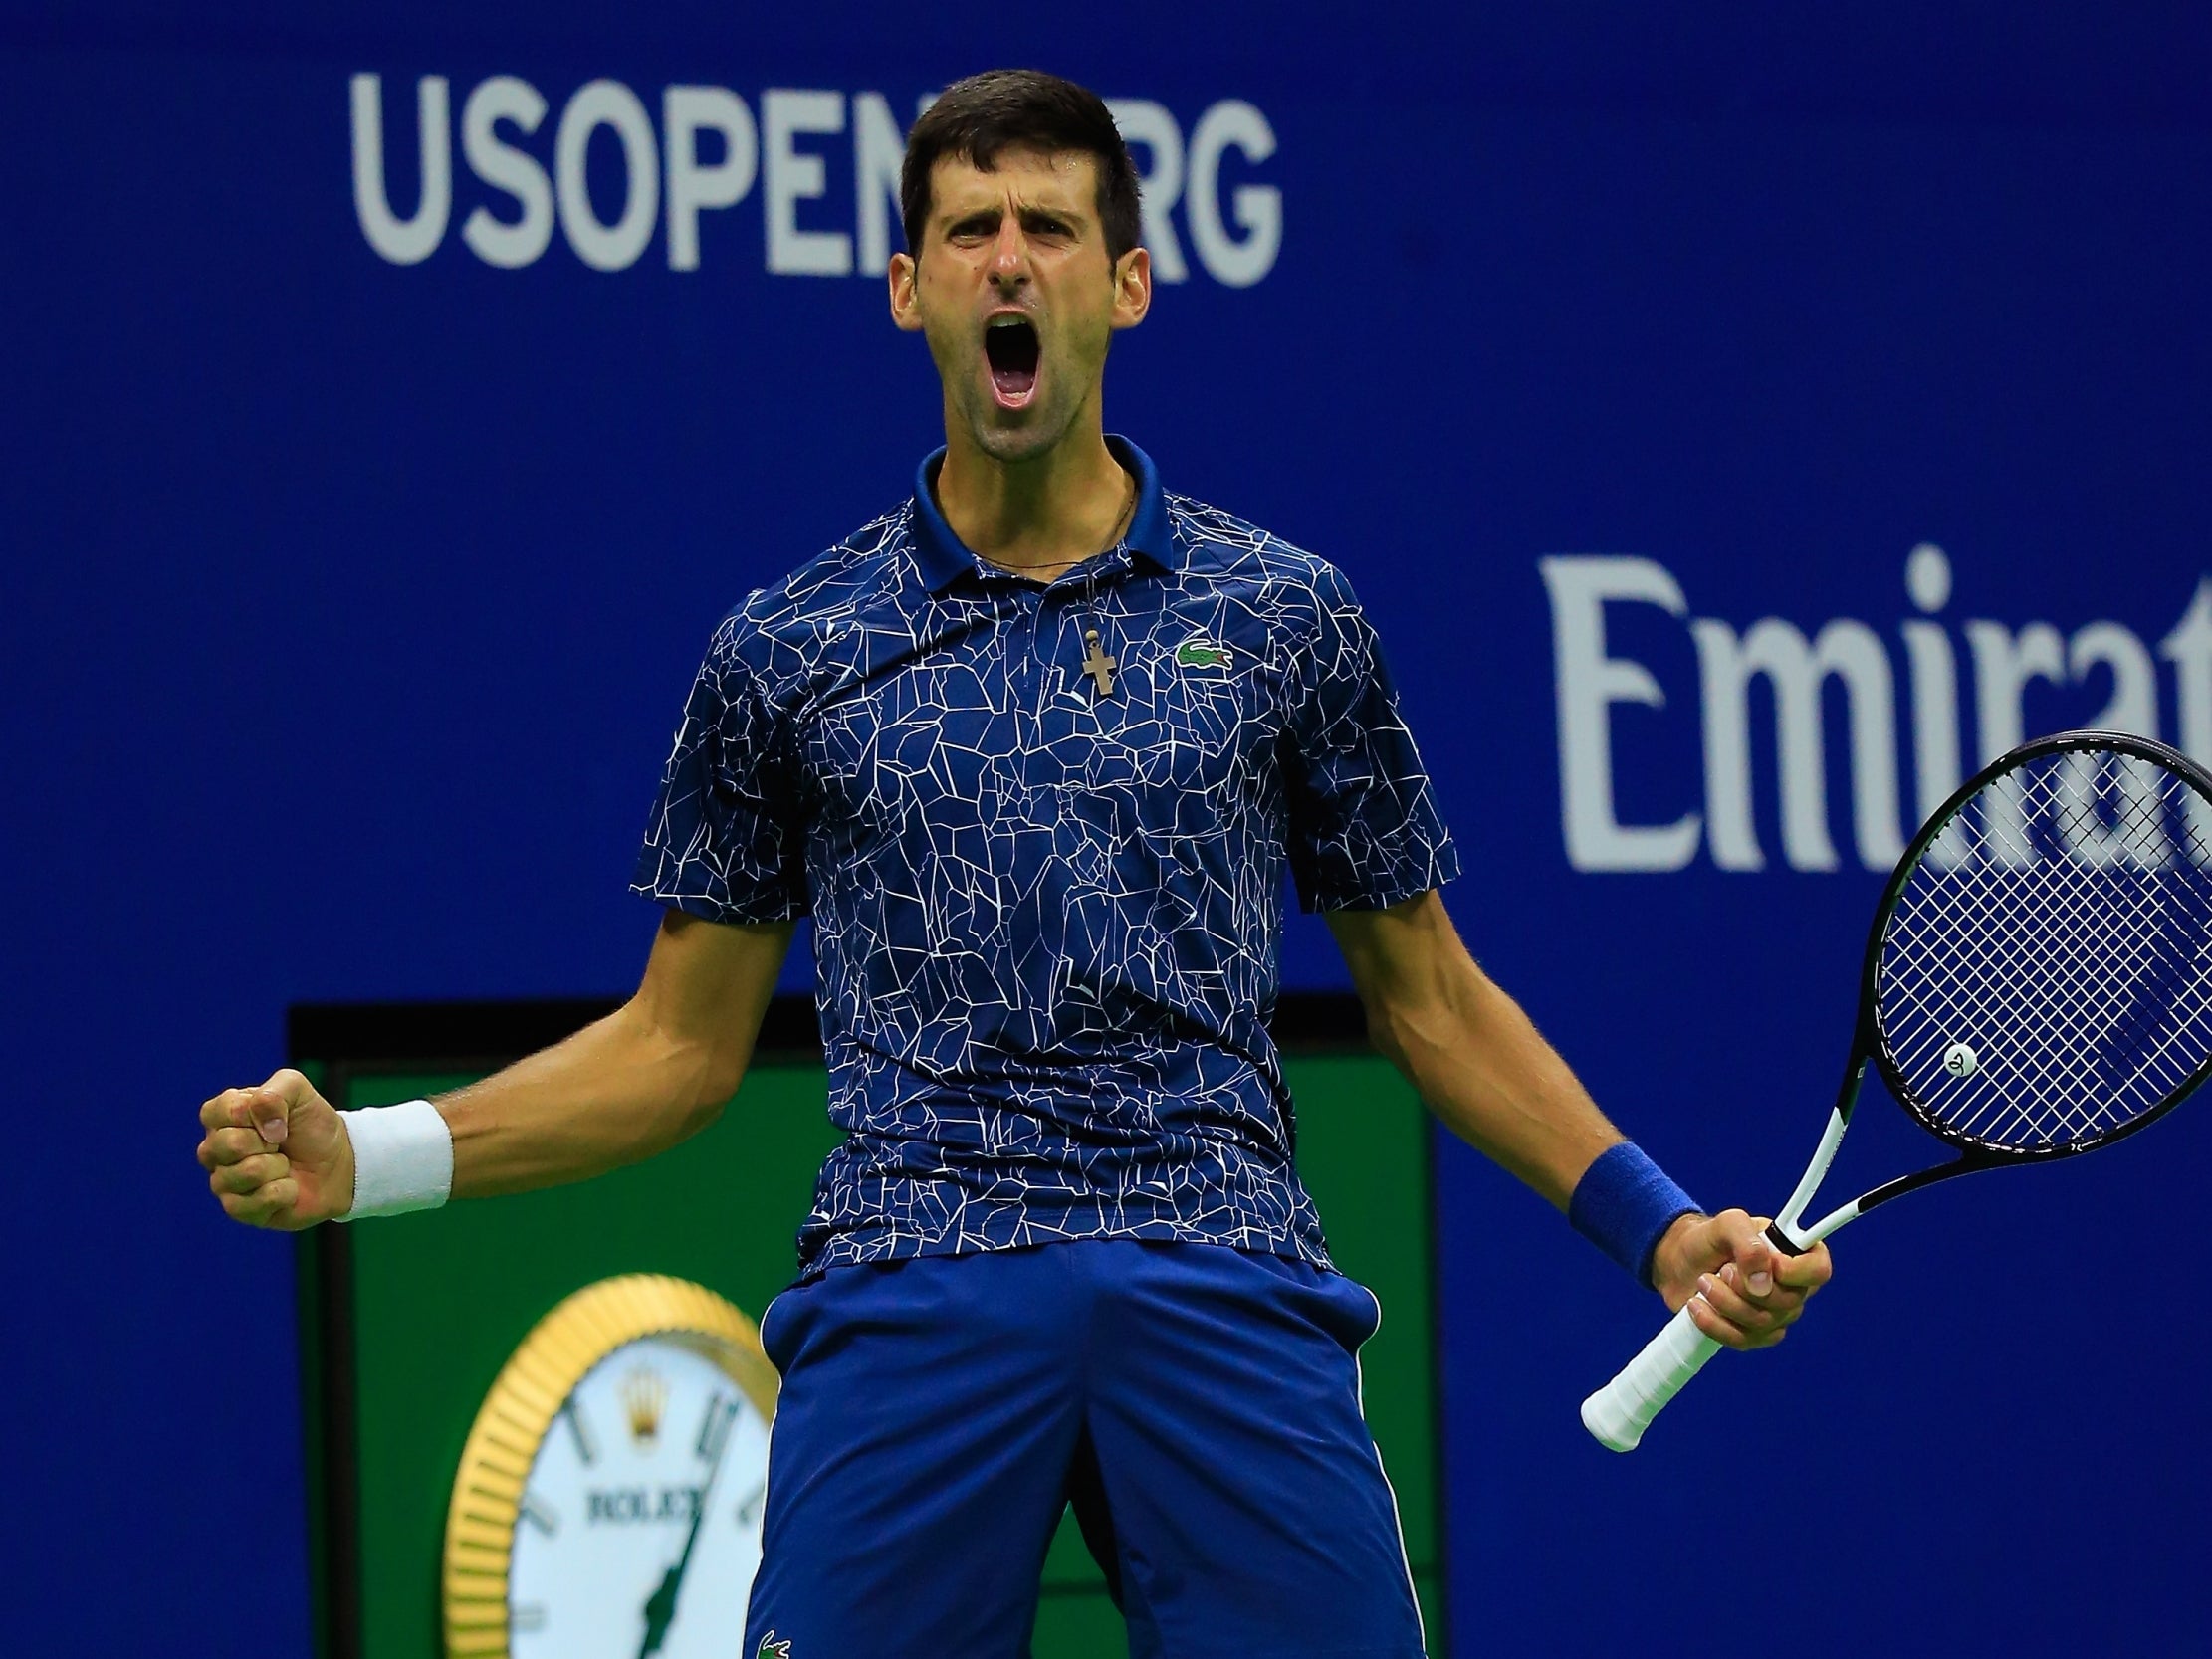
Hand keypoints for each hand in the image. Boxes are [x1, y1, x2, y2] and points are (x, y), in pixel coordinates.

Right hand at [196, 1068, 353, 1229]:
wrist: (339, 1163)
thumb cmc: (312, 1126)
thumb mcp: (299, 1091)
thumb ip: (275, 1091)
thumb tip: (264, 1126)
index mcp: (222, 1116)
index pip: (217, 1111)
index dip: (254, 1112)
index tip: (277, 1115)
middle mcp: (215, 1150)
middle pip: (227, 1144)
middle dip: (268, 1141)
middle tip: (281, 1142)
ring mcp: (224, 1181)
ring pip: (245, 1173)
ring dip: (278, 1167)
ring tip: (285, 1164)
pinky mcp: (238, 1210)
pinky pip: (256, 1201)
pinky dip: (284, 1191)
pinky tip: (288, 1187)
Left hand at [1650, 1209, 1830, 1350]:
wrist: (1681, 1263)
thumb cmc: (1709, 1240)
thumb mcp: (1727, 1224)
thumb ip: (1748, 1242)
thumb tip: (1763, 1283)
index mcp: (1795, 1254)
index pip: (1819, 1270)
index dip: (1797, 1271)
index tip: (1770, 1263)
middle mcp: (1792, 1287)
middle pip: (1788, 1302)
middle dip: (1745, 1286)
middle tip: (1722, 1270)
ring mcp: (1774, 1315)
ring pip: (1762, 1323)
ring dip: (1725, 1302)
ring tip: (1704, 1281)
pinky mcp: (1752, 1334)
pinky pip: (1742, 1340)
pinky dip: (1714, 1323)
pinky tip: (1697, 1305)